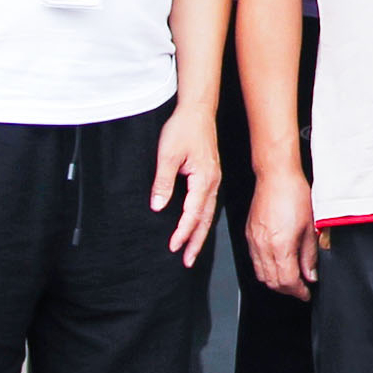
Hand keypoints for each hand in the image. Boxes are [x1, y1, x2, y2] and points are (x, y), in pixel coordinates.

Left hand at [152, 110, 221, 260]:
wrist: (197, 111)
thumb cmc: (183, 129)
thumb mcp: (168, 154)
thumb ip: (163, 182)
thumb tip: (158, 206)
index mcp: (204, 179)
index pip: (193, 213)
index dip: (182, 232)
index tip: (173, 247)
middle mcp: (212, 183)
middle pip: (205, 220)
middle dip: (196, 242)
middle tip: (187, 261)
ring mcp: (213, 180)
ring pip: (208, 214)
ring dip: (200, 234)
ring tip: (192, 251)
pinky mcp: (210, 177)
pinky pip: (208, 204)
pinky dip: (202, 220)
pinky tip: (196, 226)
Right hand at [244, 168, 316, 296]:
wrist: (276, 176)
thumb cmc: (294, 195)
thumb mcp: (309, 228)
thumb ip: (309, 256)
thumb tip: (310, 274)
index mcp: (280, 246)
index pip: (287, 281)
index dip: (298, 291)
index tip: (306, 293)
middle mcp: (263, 246)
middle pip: (273, 282)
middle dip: (287, 290)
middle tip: (300, 289)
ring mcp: (253, 242)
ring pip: (261, 274)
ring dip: (276, 282)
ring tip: (290, 280)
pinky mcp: (249, 235)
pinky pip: (254, 262)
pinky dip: (265, 270)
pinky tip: (277, 266)